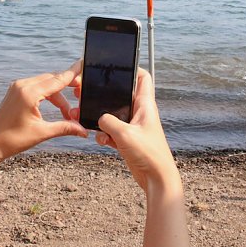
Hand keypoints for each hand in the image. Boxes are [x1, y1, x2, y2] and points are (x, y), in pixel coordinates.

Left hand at [0, 61, 88, 165]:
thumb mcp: (42, 133)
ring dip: (57, 96)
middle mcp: (22, 85)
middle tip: (81, 95)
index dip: (72, 73)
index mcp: (29, 94)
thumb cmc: (13, 140)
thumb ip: (65, 127)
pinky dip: (48, 95)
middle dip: (67, 88)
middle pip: (52, 80)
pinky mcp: (15, 91)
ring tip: (67, 113)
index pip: (56, 80)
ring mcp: (17, 87)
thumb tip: (84, 130)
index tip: (82, 63)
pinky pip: (36, 87)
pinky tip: (56, 106)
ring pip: (45, 83)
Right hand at [91, 68, 178, 192]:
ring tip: (88, 120)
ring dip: (101, 119)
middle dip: (105, 96)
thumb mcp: (124, 134)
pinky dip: (105, 135)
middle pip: (121, 96)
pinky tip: (104, 142)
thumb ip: (108, 121)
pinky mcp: (128, 139)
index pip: (143, 78)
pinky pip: (111, 131)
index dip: (132, 69)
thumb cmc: (149, 154)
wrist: (156, 179)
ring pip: (113, 115)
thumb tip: (100, 118)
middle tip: (89, 95)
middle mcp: (140, 113)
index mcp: (145, 105)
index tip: (115, 67)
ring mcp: (133, 126)